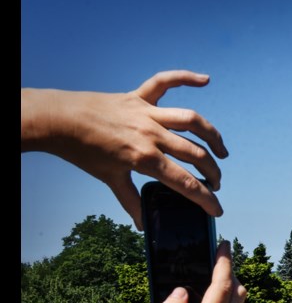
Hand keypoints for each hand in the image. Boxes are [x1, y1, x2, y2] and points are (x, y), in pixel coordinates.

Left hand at [21, 70, 228, 229]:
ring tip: (221, 152)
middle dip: (212, 173)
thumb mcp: (110, 179)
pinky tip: (205, 80)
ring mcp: (147, 113)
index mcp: (144, 158)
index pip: (185, 183)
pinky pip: (165, 82)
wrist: (58, 120)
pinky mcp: (139, 96)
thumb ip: (131, 201)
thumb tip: (142, 224)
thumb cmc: (82, 151)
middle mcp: (151, 134)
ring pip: (191, 121)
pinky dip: (186, 78)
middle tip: (216, 184)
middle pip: (195, 154)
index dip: (206, 199)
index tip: (217, 210)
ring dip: (212, 137)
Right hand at [146, 241, 246, 302]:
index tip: (224, 244)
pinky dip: (224, 298)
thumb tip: (179, 290)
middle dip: (229, 270)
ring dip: (229, 284)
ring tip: (212, 272)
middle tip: (217, 254)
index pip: (221, 286)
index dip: (224, 263)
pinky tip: (208, 297)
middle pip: (236, 291)